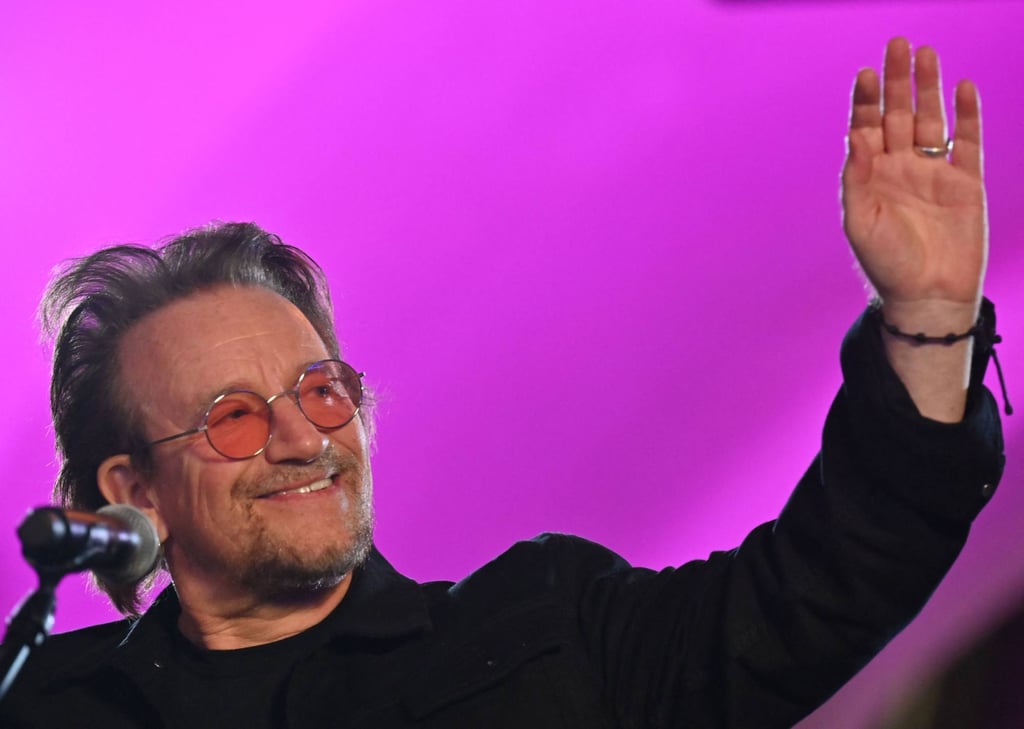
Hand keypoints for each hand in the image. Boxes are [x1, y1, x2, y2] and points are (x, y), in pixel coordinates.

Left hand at [842, 37, 986, 329]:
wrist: (928, 295)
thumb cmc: (887, 264)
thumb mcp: (860, 223)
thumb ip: (856, 179)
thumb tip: (855, 136)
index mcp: (870, 176)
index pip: (866, 128)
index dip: (866, 101)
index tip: (866, 73)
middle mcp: (899, 168)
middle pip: (898, 114)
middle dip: (897, 80)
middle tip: (897, 44)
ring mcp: (933, 172)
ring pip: (931, 119)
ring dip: (928, 87)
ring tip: (926, 53)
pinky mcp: (965, 182)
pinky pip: (968, 141)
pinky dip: (967, 115)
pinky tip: (963, 88)